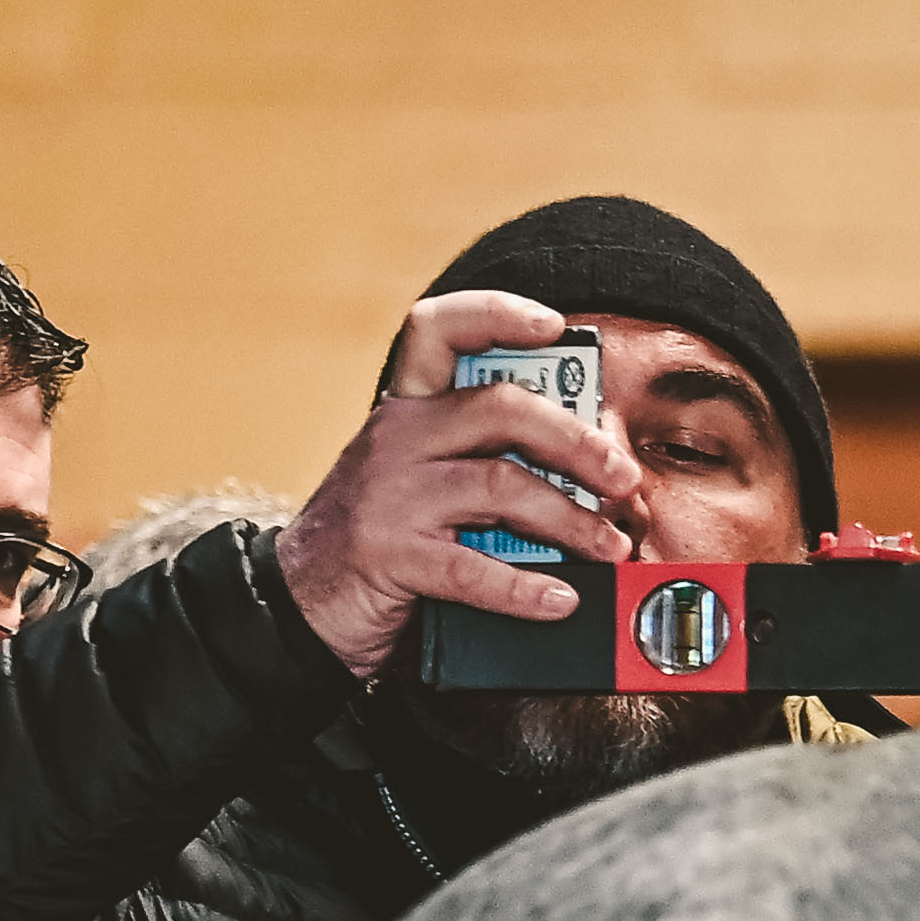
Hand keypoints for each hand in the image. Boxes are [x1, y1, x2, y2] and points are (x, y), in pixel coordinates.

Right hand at [270, 291, 655, 678]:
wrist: (297, 606)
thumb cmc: (380, 538)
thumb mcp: (421, 480)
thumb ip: (481, 458)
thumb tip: (587, 464)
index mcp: (406, 410)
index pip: (438, 331)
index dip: (496, 314)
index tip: (553, 325)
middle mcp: (395, 440)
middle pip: (501, 409)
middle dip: (576, 441)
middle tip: (622, 476)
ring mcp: (389, 497)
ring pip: (501, 486)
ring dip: (570, 519)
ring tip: (609, 547)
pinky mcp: (389, 555)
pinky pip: (474, 568)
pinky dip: (526, 589)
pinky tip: (560, 599)